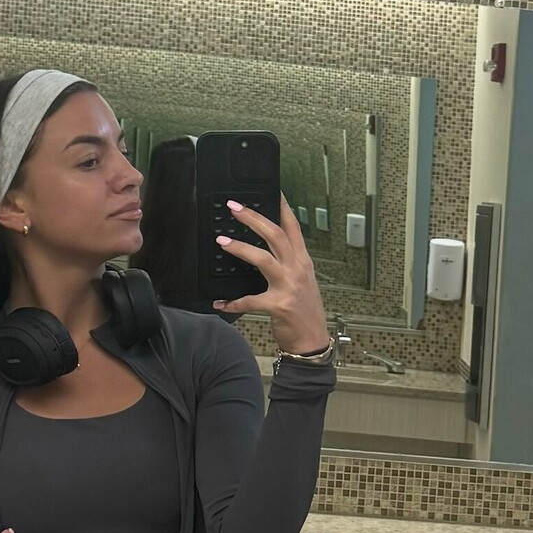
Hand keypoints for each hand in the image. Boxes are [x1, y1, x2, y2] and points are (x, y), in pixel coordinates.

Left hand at [213, 196, 330, 352]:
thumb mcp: (302, 281)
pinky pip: (250, 300)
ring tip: (222, 241)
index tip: (272, 191)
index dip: (282, 207)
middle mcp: (297, 269)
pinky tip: (220, 303)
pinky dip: (234, 302)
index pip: (293, 227)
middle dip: (254, 218)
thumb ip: (288, 263)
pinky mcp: (278, 306)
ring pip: (263, 259)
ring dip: (241, 248)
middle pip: (275, 235)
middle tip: (235, 207)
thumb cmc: (305, 311)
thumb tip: (269, 248)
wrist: (312, 341)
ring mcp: (289, 287)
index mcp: (302, 261)